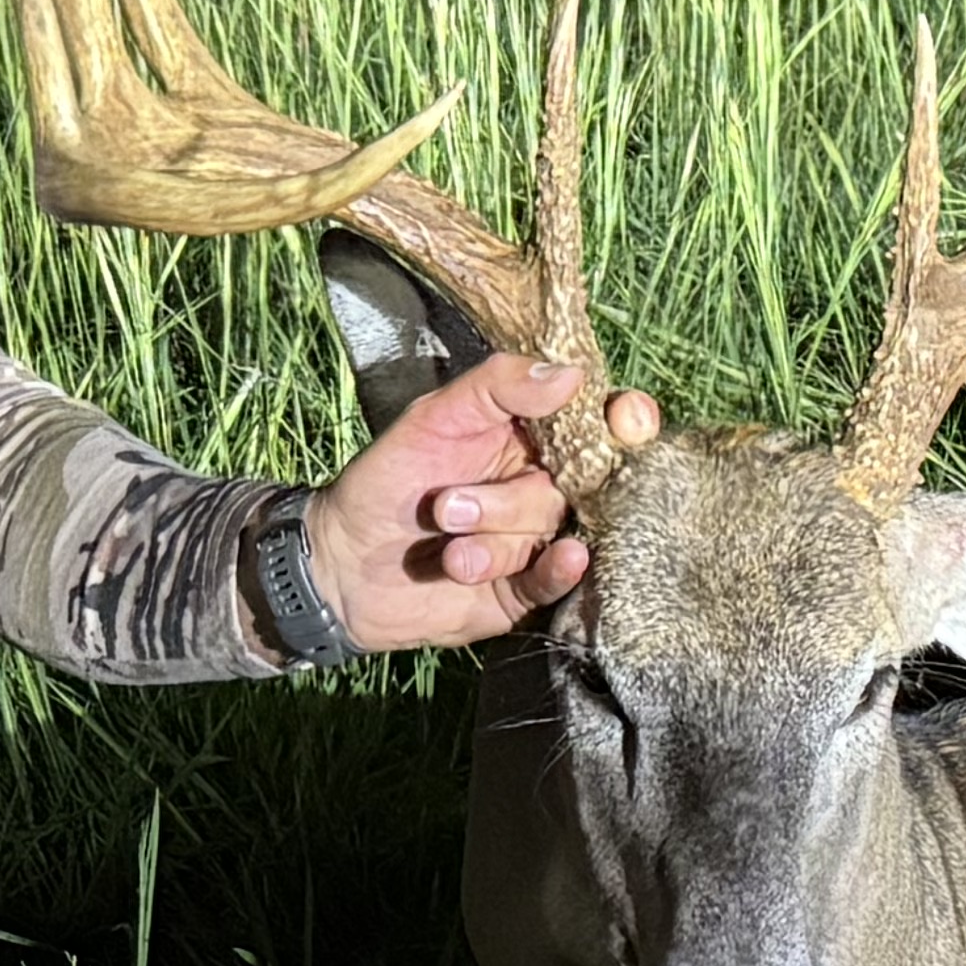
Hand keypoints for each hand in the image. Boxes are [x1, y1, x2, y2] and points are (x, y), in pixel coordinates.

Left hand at [300, 354, 652, 650]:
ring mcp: (538, 539)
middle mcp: (544, 486)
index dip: (624, 420)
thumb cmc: (384, 482)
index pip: (599, 422)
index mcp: (531, 437)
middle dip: (512, 499)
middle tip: (447, 507)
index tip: (623, 421)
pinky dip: (556, 571)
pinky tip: (557, 561)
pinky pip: (558, 580)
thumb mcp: (431, 419)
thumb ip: (497, 386)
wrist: (341, 566)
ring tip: (444, 547)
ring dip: (495, 539)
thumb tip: (572, 374)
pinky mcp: (526, 591)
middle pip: (579, 485)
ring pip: (556, 532)